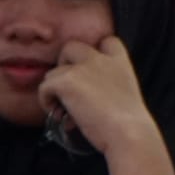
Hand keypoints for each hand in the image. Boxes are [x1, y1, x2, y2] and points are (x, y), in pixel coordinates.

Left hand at [36, 36, 158, 155]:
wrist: (128, 133)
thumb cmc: (128, 125)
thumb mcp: (125, 95)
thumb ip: (108, 86)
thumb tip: (84, 97)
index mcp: (119, 62)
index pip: (106, 41)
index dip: (94, 54)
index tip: (89, 74)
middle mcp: (100, 59)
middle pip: (71, 47)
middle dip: (64, 65)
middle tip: (68, 90)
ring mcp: (82, 67)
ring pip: (53, 72)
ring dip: (55, 89)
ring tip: (64, 111)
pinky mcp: (66, 81)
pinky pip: (45, 87)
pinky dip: (46, 101)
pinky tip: (59, 116)